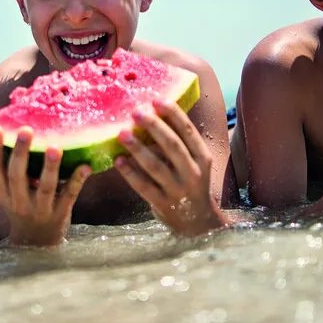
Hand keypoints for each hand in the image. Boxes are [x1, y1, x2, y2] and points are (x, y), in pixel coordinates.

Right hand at [0, 126, 91, 246]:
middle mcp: (19, 202)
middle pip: (17, 176)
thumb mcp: (11, 193)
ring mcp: (40, 210)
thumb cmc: (24, 206)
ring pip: (45, 187)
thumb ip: (12, 169)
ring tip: (55, 148)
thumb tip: (15, 129)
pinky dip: (77, 181)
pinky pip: (69, 196)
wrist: (37, 243)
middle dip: (21, 153)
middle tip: (26, 130)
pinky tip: (85, 166)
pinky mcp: (59, 215)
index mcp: (3, 193)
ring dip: (50, 167)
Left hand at [115, 99, 227, 236]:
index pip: (188, 132)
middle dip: (153, 127)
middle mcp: (193, 173)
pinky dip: (130, 173)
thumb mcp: (195, 164)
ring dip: (137, 148)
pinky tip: (118, 161)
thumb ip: (179, 145)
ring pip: (155, 166)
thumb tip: (152, 116)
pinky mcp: (163, 204)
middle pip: (172, 146)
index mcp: (203, 158)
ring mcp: (178, 190)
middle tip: (135, 112)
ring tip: (121, 134)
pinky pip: (144, 186)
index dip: (173, 114)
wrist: (198, 223)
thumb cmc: (191, 184)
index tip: (157, 99)